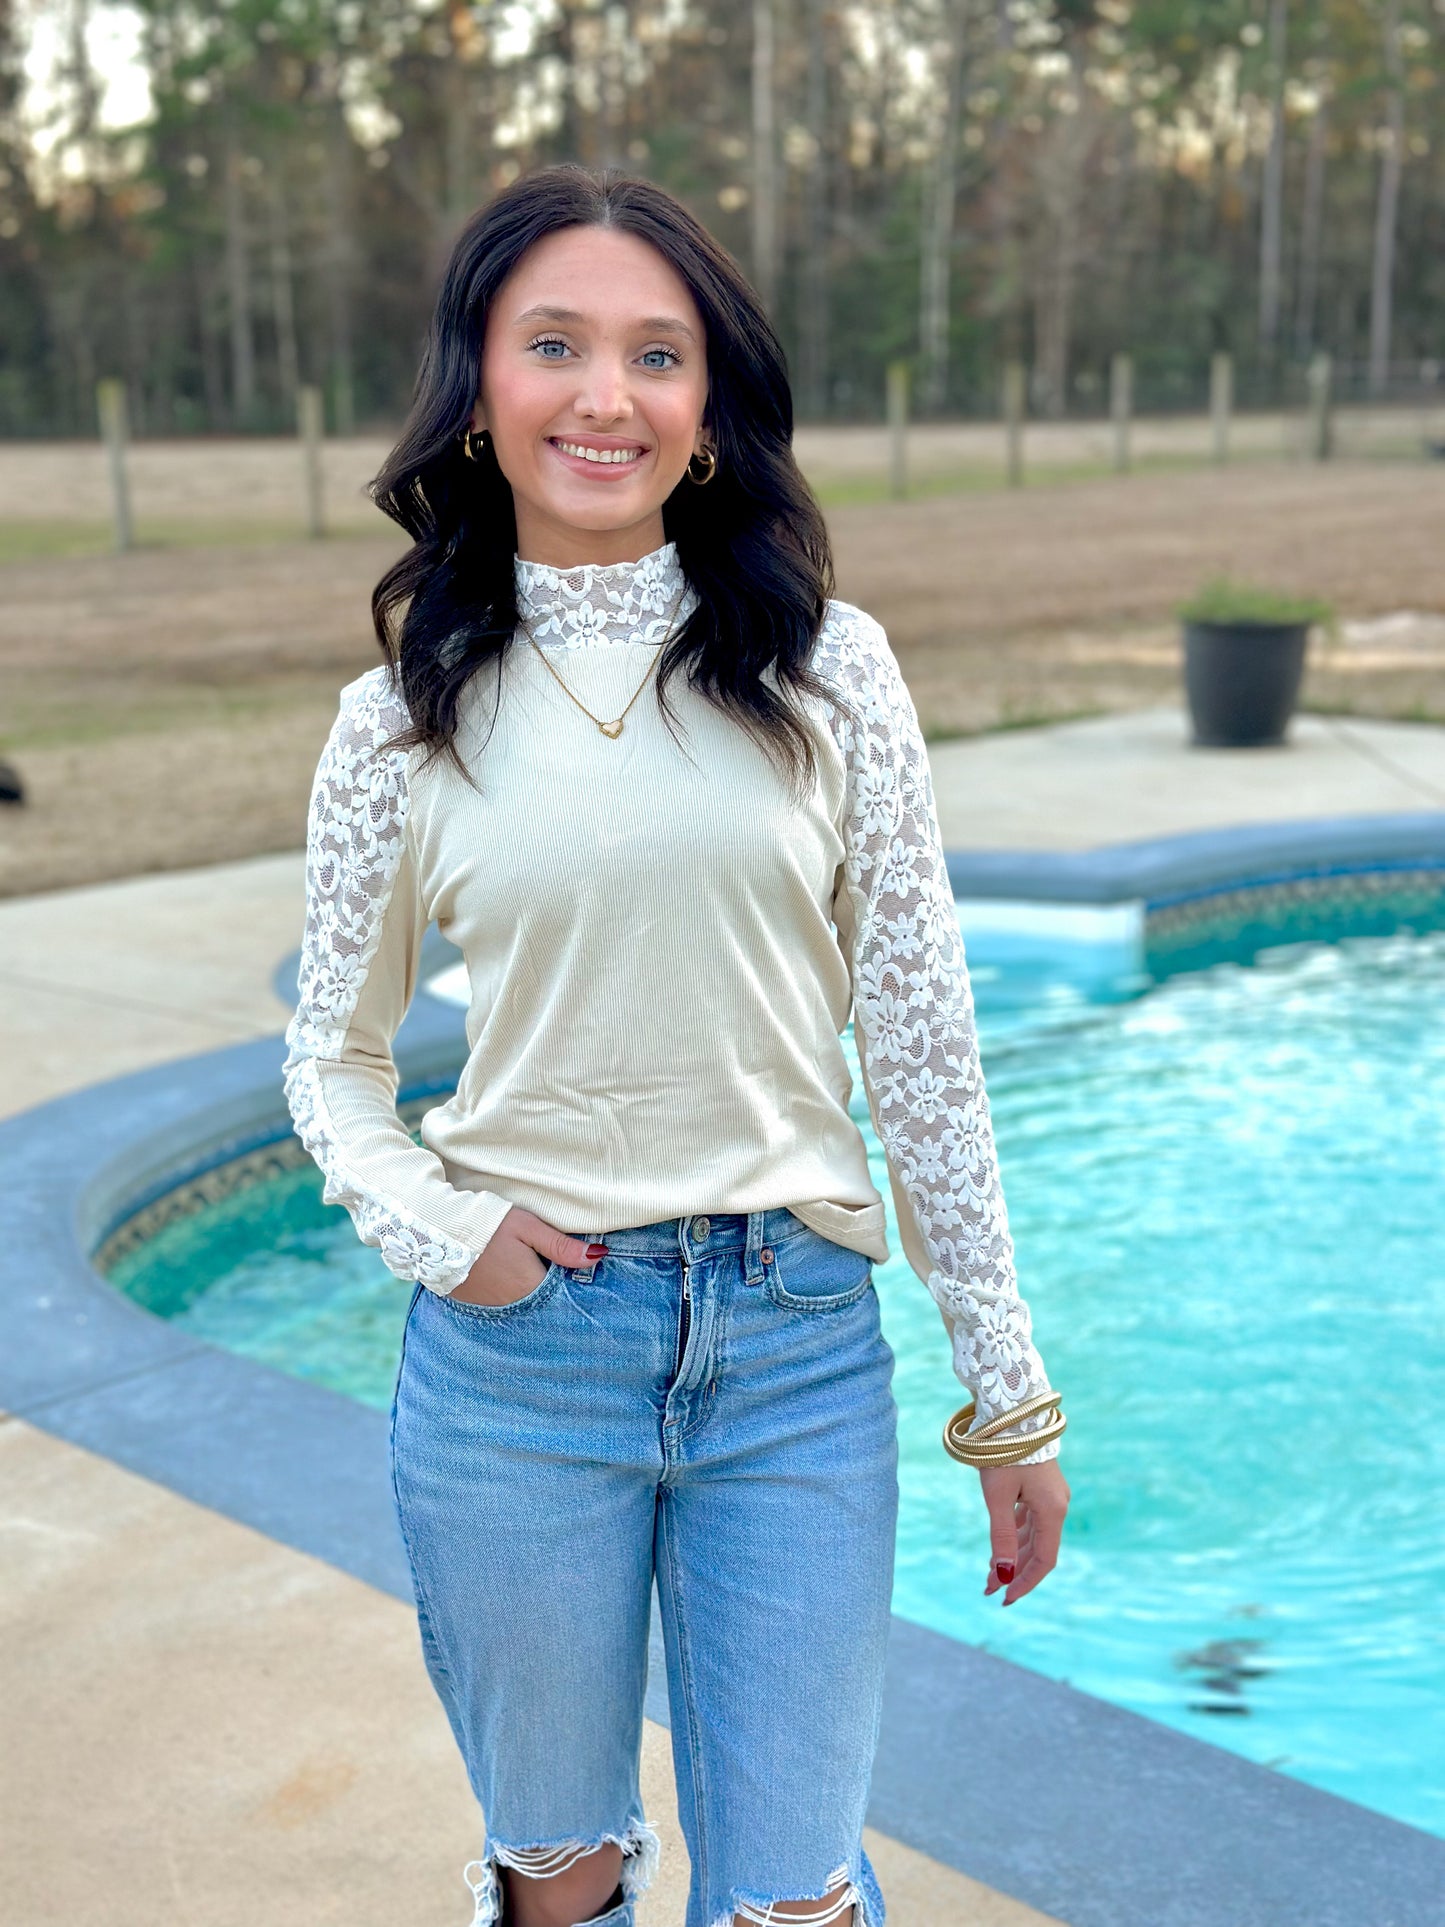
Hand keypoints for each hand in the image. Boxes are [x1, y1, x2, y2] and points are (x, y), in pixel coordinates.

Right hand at [446, 1206, 606, 1306]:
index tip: (574, 1266)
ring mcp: (491, 1307)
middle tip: (548, 1263)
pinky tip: (505, 1275)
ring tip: (525, 1267)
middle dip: (551, 1286)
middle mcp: (513, 1305)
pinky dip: (508, 1293)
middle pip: (543, 1299)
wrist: (437, 1229)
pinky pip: (502, 1304)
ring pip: (523, 1303)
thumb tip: (599, 1256)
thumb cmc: (488, 1224)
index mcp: (530, 1286)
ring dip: (529, 1290)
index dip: (570, 1279)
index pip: (562, 1292)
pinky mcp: (473, 1303)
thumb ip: (562, 1245)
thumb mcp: (528, 1227)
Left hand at [979, 1456, 1069, 1606]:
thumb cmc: (1003, 1453)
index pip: (1044, 1560)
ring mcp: (1050, 1495)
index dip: (1025, 1582)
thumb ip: (1001, 1536)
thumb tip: (1002, 1574)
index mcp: (1053, 1511)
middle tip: (989, 1588)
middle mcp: (1057, 1506)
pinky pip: (1030, 1519)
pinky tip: (1002, 1542)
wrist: (1013, 1413)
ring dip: (1013, 1553)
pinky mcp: (1041, 1486)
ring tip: (990, 1572)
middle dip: (1014, 1570)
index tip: (1004, 1598)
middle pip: (1038, 1549)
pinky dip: (1015, 1533)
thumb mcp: (997, 1497)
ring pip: (1033, 1535)